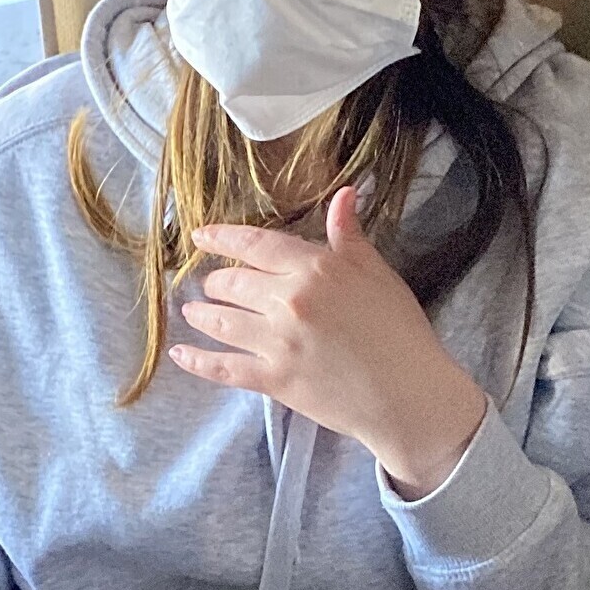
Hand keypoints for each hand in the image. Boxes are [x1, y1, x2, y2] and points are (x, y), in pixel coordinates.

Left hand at [174, 187, 486, 498]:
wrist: (409, 395)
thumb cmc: (400, 332)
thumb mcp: (378, 274)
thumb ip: (349, 236)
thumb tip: (344, 194)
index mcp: (315, 269)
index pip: (256, 245)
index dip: (223, 238)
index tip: (201, 236)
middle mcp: (289, 300)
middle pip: (233, 283)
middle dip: (217, 282)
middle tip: (212, 285)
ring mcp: (278, 342)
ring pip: (221, 321)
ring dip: (202, 314)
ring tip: (192, 311)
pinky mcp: (274, 380)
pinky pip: (223, 368)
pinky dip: (197, 361)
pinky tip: (179, 354)